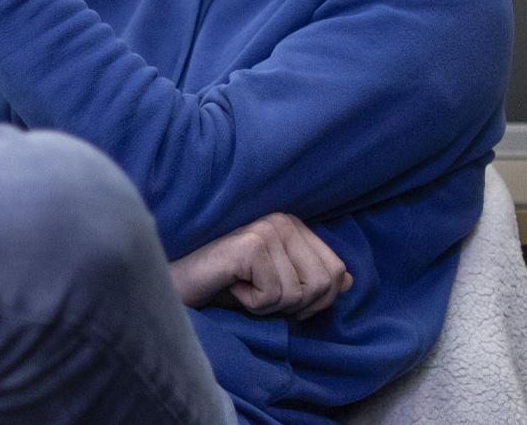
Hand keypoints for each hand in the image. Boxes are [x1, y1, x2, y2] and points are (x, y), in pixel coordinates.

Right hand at [168, 212, 352, 318]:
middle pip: (323, 283)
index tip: (279, 298)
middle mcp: (284, 220)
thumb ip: (311, 277)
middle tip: (259, 294)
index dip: (316, 301)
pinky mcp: (251, 245)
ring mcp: (267, 229)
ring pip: (298, 293)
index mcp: (295, 225)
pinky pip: (273, 295)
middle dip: (293, 305)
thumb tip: (349, 281)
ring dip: (269, 306)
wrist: (178, 285)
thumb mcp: (277, 284)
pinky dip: (252, 304)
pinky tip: (231, 286)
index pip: (337, 272)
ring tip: (242, 288)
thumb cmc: (226, 286)